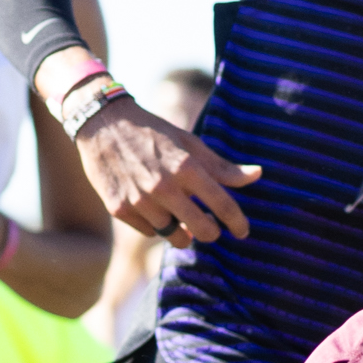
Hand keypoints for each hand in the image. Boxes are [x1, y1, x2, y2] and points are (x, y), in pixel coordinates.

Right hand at [74, 97, 260, 249]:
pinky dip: (156, 225)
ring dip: (182, 230)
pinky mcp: (119, 210)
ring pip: (175, 236)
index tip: (243, 231)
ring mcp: (140, 201)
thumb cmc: (154, 133)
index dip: (238, 223)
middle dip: (211, 232)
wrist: (103, 125)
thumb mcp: (190, 144)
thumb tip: (258, 175)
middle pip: (203, 231)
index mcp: (187, 167)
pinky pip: (150, 232)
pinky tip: (154, 208)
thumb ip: (222, 166)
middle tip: (210, 226)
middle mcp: (164, 187)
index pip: (223, 206)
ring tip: (180, 214)